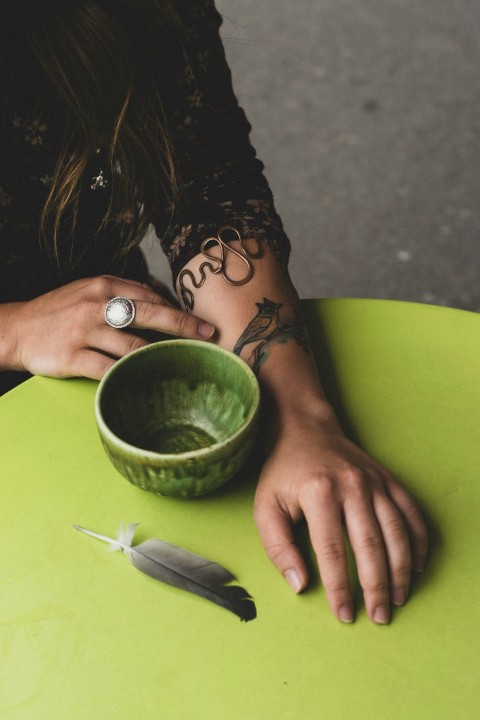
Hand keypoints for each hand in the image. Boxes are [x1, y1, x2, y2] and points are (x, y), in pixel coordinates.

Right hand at [8, 275, 214, 379]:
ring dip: (161, 356)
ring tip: (183, 365)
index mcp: (104, 286)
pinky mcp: (72, 356)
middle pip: (149, 314)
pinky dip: (129, 376)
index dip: (178, 309)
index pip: (150, 296)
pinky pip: (108, 369)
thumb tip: (162, 299)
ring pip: (133, 345)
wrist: (15, 329)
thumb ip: (122, 293)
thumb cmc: (59, 311)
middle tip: (208, 334)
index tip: (201, 322)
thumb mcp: (88, 290)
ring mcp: (84, 331)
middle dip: (183, 325)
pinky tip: (147, 381)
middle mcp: (96, 305)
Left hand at [253, 410, 427, 623]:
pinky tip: (415, 565)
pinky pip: (410, 512)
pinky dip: (418, 540)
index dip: (340, 587)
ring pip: (396, 531)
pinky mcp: (387, 479)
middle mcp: (351, 486)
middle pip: (370, 545)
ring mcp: (373, 481)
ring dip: (401, 569)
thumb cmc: (283, 472)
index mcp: (319, 493)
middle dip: (377, 586)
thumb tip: (300, 584)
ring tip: (398, 598)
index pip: (333, 551)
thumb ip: (278, 547)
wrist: (305, 429)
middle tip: (379, 616)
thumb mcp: (265, 506)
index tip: (344, 613)